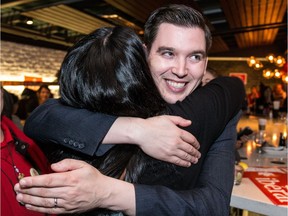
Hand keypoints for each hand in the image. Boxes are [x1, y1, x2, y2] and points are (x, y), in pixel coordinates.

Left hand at [14, 159, 134, 214]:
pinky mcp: (67, 210)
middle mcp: (68, 192)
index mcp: (71, 179)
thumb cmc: (92, 178)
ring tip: (19, 197)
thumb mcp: (83, 165)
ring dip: (30, 200)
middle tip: (17, 188)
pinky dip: (38, 209)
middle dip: (28, 191)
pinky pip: (50, 210)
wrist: (103, 193)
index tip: (23, 181)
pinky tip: (30, 205)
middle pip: (44, 192)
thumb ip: (67, 163)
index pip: (49, 181)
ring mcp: (67, 202)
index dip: (34, 181)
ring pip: (45, 203)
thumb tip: (53, 167)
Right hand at [132, 115, 200, 166]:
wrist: (141, 132)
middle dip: (195, 153)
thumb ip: (180, 120)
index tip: (198, 146)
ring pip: (185, 156)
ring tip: (195, 160)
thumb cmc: (153, 124)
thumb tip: (189, 123)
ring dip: (192, 159)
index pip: (191, 139)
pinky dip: (184, 163)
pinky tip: (187, 164)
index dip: (196, 143)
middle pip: (190, 149)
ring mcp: (171, 150)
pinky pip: (177, 161)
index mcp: (178, 132)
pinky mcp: (165, 156)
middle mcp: (176, 142)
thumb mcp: (167, 118)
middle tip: (198, 155)